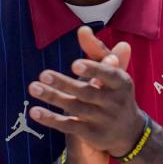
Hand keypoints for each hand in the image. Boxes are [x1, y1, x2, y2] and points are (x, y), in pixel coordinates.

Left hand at [28, 26, 143, 161]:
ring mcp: (103, 120)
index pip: (109, 75)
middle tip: (43, 74)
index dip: (93, 69)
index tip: (74, 64)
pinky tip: (35, 111)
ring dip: (53, 97)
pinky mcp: (92, 135)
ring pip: (75, 107)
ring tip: (33, 87)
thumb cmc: (114, 92)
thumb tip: (82, 29)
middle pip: (87, 92)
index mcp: (122, 82)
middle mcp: (115, 102)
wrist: (129, 132)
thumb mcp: (112, 72)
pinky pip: (69, 126)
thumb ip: (96, 50)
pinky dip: (51, 119)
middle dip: (64, 83)